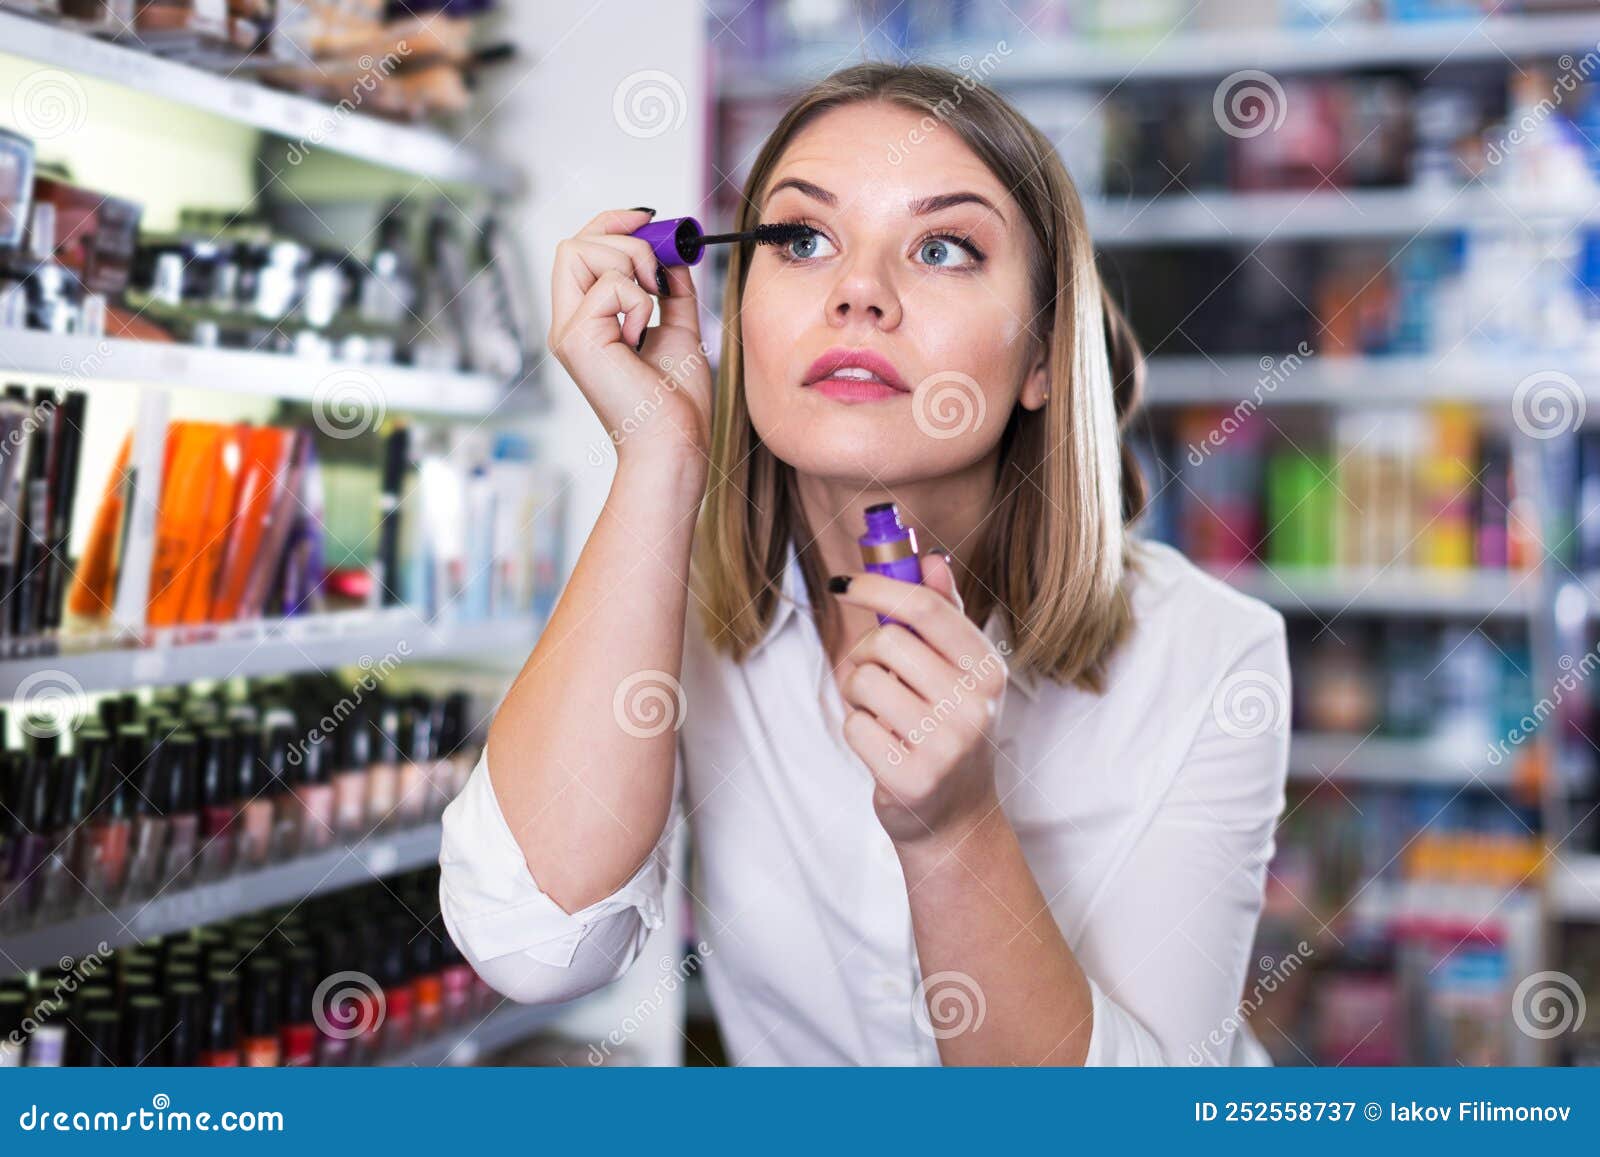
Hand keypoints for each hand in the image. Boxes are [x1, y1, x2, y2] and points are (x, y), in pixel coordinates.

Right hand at [547, 208, 712, 466]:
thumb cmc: (675, 402)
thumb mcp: (679, 328)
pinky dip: (640, 302)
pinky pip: (610, 285)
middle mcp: (568, 323)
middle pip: (574, 243)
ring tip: (652, 307)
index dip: (612, 222)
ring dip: (632, 266)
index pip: (580, 249)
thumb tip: (673, 252)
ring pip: (582, 251)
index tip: (650, 220)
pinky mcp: (576, 339)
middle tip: (657, 278)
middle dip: (624, 241)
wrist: (675, 442)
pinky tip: (643, 336)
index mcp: (587, 320)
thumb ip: (672, 289)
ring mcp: (567, 331)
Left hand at [830, 553, 1009, 845]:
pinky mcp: (912, 778)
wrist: (956, 817)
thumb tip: (929, 559)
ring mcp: (946, 744)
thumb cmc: (949, 731)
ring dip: (856, 694)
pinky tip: (881, 745)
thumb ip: (945, 616)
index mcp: (987, 670)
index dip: (877, 587)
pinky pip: (854, 726)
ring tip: (880, 713)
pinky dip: (857, 730)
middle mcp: (974, 705)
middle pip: (886, 643)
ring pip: (863, 682)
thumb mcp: (960, 674)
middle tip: (873, 674)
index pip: (926, 609)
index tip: (843, 583)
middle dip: (863, 653)